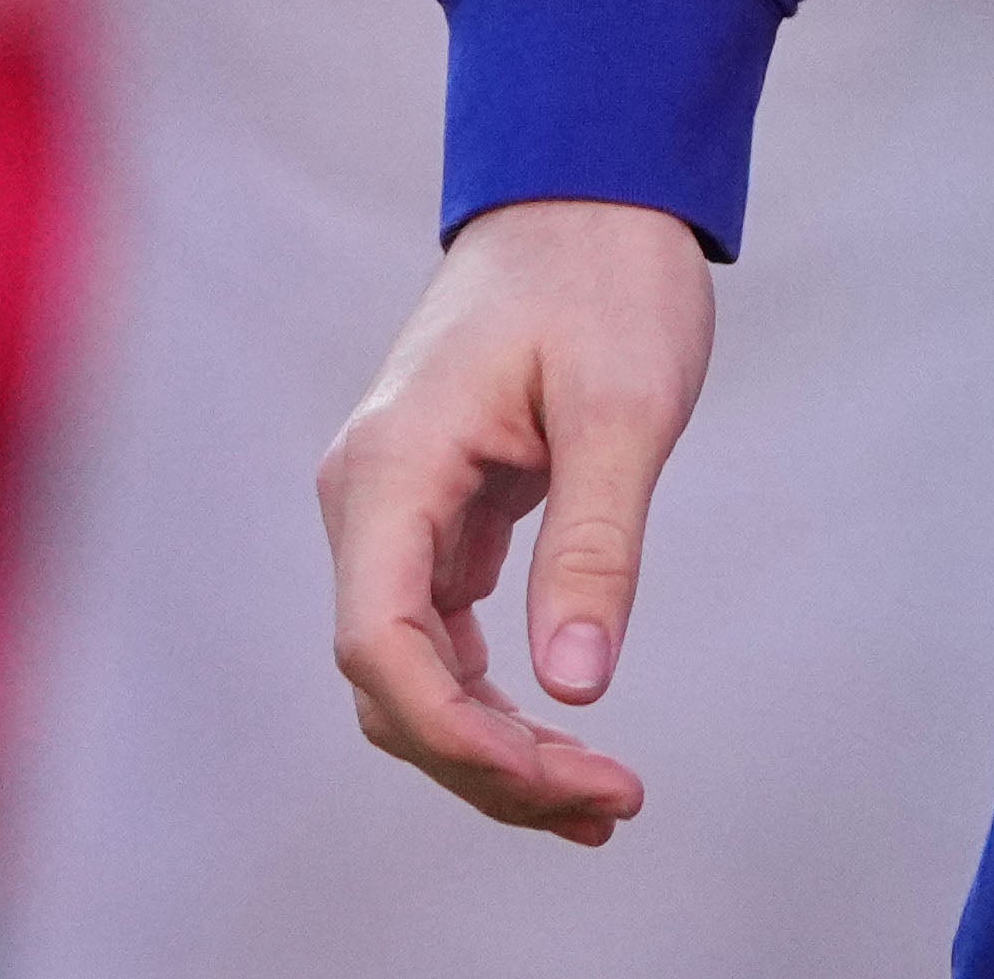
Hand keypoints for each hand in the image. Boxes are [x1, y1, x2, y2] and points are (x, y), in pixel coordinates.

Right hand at [316, 197, 713, 840]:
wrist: (588, 186)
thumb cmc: (606, 276)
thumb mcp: (624, 408)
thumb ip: (596, 546)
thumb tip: (577, 687)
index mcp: (391, 469)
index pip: (383, 647)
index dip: (463, 737)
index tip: (568, 777)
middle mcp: (370, 499)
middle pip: (393, 681)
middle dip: (489, 762)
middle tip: (610, 807)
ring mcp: (395, 510)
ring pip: (413, 671)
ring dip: (491, 746)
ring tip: (599, 803)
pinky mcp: (435, 515)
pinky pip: (440, 635)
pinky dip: (494, 697)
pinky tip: (562, 737)